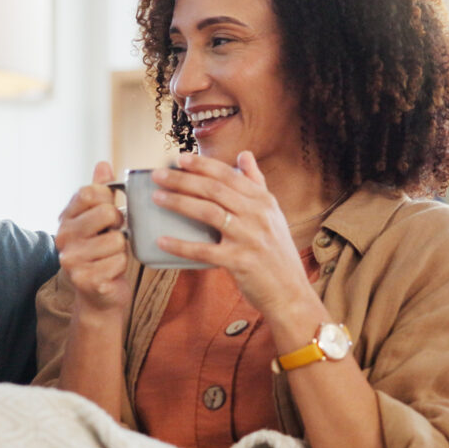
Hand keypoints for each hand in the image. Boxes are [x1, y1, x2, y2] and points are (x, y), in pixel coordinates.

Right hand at [54, 161, 130, 318]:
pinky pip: (119, 261)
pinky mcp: (86, 280)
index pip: (90, 192)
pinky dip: (121, 267)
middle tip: (112, 236)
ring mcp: (72, 260)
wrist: (98, 297)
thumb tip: (103, 164)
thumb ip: (100, 193)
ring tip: (109, 257)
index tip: (108, 212)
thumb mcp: (99, 221)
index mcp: (65, 219)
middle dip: (118, 225)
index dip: (107, 200)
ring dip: (121, 250)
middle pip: (106, 213)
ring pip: (117, 240)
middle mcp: (63, 238)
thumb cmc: (101, 254)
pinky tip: (109, 273)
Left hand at [149, 151, 322, 333]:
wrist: (290, 293)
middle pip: (214, 190)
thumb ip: (257, 183)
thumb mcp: (273, 214)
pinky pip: (204, 251)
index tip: (180, 159)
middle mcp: (258, 215)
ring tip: (157, 197)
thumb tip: (244, 154)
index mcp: (264, 201)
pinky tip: (162, 240)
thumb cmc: (277, 253)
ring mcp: (249, 238)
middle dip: (183, 179)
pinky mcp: (240, 262)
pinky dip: (181, 245)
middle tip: (158, 175)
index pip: (229, 175)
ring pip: (208, 213)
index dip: (203, 165)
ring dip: (179, 202)